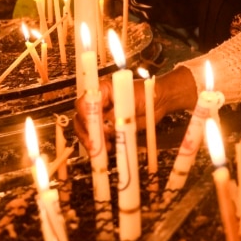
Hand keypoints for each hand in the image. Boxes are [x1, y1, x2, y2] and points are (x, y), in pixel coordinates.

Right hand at [72, 65, 198, 150]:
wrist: (159, 101)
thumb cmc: (146, 95)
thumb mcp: (130, 102)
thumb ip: (116, 114)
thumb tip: (105, 129)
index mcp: (101, 91)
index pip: (83, 103)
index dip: (84, 116)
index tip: (91, 128)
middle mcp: (97, 103)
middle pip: (81, 119)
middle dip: (86, 133)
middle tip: (93, 145)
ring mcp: (102, 117)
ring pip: (87, 131)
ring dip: (92, 142)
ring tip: (104, 149)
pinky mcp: (108, 128)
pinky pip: (99, 138)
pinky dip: (100, 146)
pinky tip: (108, 150)